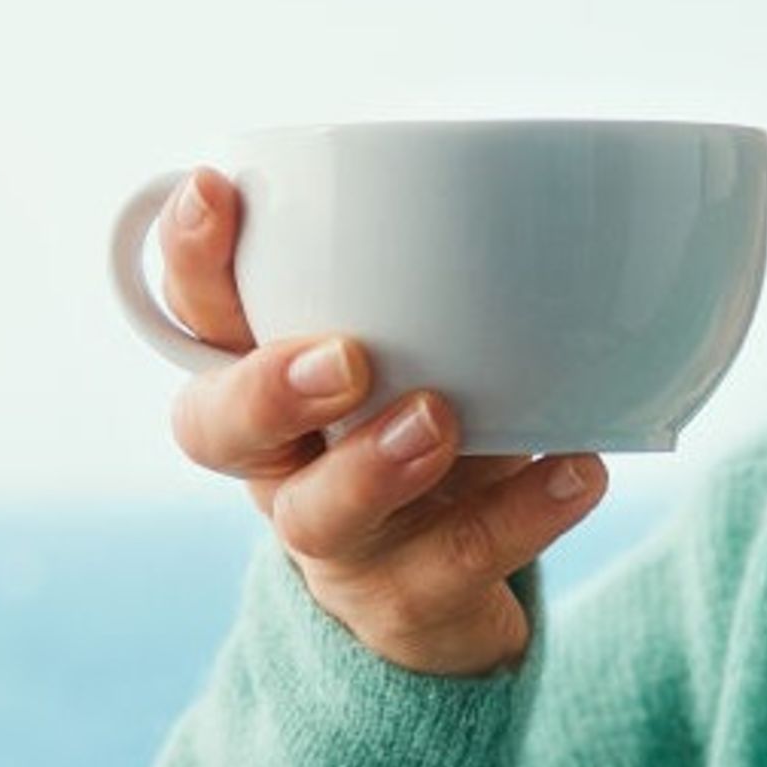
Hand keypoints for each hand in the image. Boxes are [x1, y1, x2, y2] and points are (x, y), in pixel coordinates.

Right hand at [151, 167, 608, 675]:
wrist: (449, 591)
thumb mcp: (419, 339)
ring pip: (317, 517)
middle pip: (214, 430)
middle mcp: (277, 462)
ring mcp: (335, 541)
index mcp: (261, 378)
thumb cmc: (425, 420)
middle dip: (264, 389)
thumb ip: (431, 270)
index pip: (194, 315)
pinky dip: (522, 515)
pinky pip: (451, 568)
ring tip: (441, 418)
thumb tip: (523, 162)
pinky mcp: (405, 604)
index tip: (212, 185)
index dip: (187, 258)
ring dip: (374, 466)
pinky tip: (579, 468)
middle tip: (341, 355)